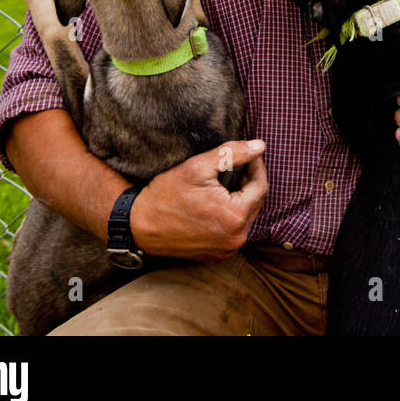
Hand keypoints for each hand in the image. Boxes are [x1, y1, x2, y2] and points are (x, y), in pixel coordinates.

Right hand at [130, 139, 268, 260]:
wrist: (138, 226)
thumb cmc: (166, 195)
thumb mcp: (198, 167)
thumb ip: (233, 154)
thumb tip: (260, 145)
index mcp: (235, 217)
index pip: (261, 186)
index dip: (257, 166)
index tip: (250, 154)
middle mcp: (236, 238)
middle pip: (256, 203)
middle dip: (250, 182)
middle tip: (240, 165)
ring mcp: (227, 250)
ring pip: (247, 217)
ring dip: (243, 198)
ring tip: (229, 182)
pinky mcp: (217, 255)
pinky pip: (235, 231)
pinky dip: (233, 215)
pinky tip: (220, 202)